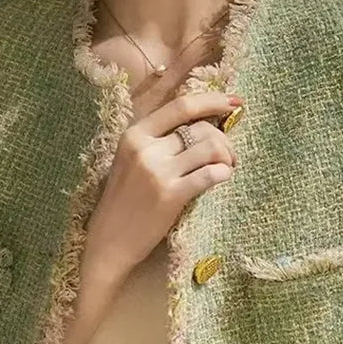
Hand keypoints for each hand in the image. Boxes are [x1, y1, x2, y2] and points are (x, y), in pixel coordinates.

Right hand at [84, 91, 242, 279]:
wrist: (108, 242)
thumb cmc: (123, 204)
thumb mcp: (131, 162)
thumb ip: (159, 142)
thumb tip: (202, 126)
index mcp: (134, 134)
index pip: (181, 106)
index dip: (212, 101)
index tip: (234, 103)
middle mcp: (145, 148)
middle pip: (200, 128)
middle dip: (224, 140)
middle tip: (230, 157)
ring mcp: (157, 171)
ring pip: (209, 148)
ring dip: (227, 157)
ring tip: (227, 169)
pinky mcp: (170, 195)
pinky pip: (209, 175)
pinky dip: (223, 174)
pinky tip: (222, 178)